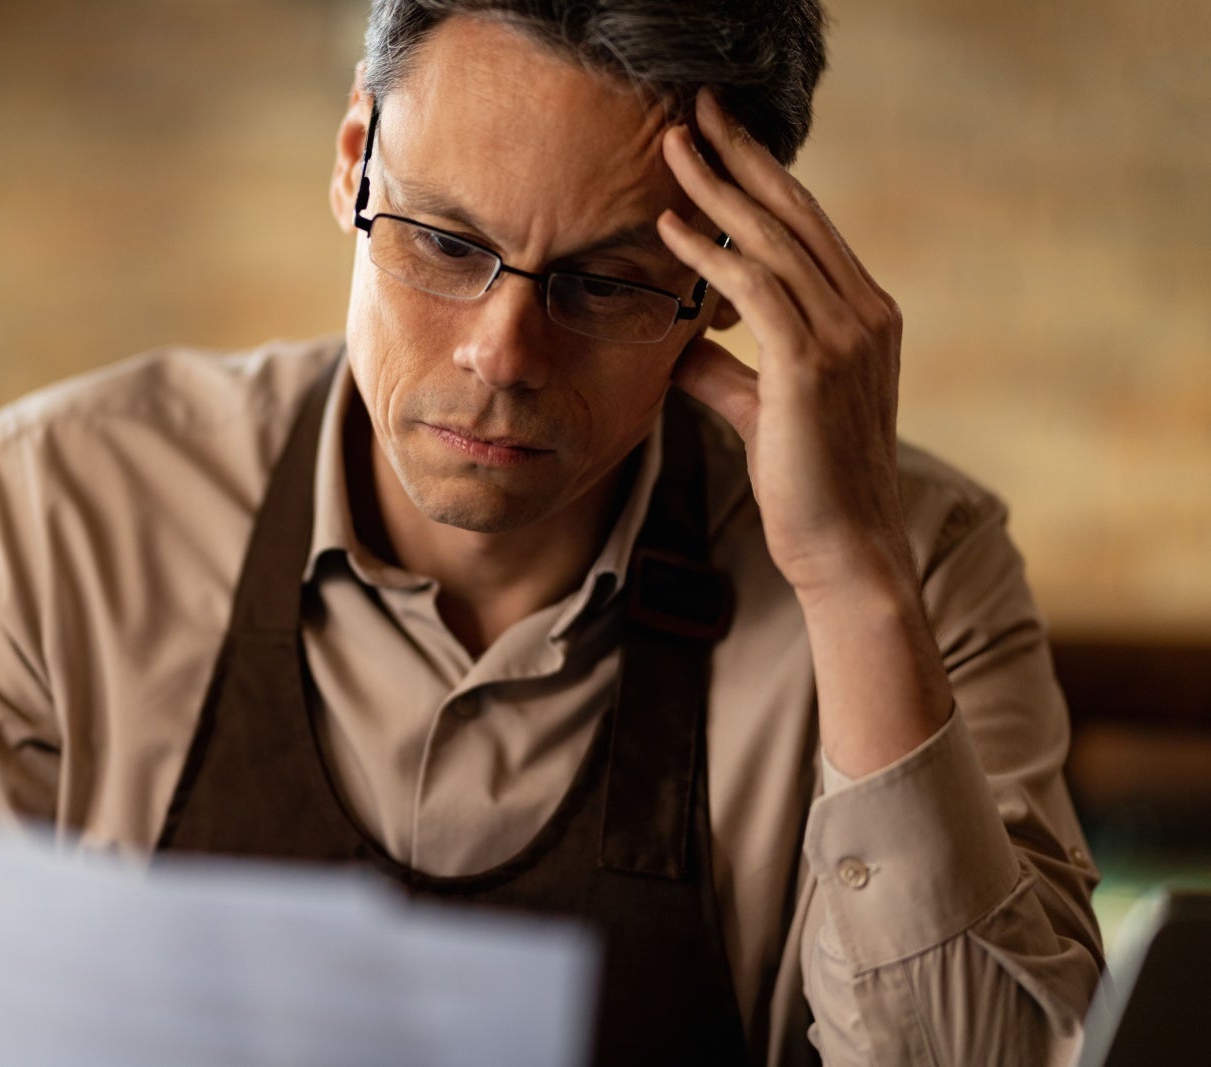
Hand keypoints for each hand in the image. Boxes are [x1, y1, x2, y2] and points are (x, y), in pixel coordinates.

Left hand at [658, 87, 912, 600]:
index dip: (763, 178)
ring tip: (672, 149)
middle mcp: (866, 315)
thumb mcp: (764, 413)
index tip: (721, 140)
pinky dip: (710, 255)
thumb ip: (727, 371)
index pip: (809, 229)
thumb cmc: (808, 489)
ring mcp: (846, 337)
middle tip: (698, 111)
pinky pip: (756, 289)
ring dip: (716, 190)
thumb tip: (683, 344)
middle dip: (743, 157)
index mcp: (865, 317)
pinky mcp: (812, 368)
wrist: (846, 552)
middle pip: (796, 214)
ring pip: (774, 240)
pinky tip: (669, 229)